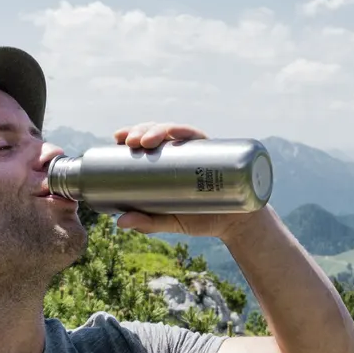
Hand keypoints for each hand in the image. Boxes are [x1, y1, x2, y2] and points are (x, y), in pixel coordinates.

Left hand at [108, 122, 264, 239]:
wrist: (235, 224)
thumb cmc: (200, 218)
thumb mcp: (171, 222)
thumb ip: (148, 222)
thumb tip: (120, 222)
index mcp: (168, 160)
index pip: (148, 140)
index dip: (132, 133)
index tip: (118, 138)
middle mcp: (183, 150)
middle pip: (160, 131)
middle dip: (142, 130)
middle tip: (131, 142)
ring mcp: (200, 150)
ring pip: (177, 130)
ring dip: (160, 129)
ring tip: (147, 141)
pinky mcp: (217, 154)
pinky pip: (201, 138)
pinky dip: (187, 133)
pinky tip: (176, 134)